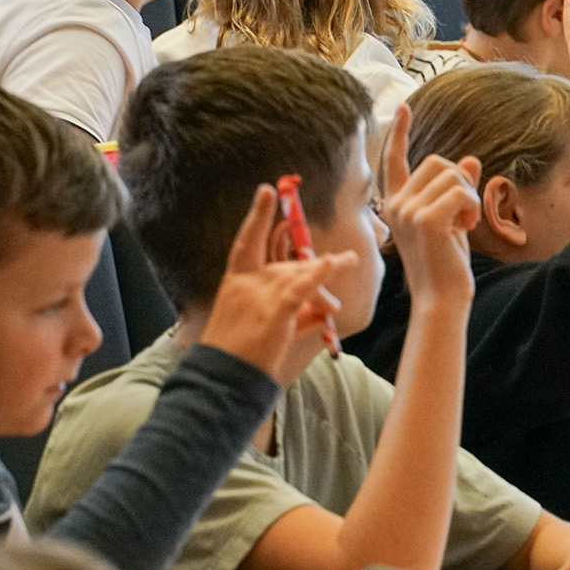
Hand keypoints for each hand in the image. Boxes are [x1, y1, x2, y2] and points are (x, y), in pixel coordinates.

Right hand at [200, 186, 356, 379]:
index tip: (266, 189)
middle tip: (345, 261)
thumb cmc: (236, 358)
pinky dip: (319, 274)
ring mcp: (258, 295)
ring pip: (297, 273)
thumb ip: (291, 314)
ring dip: (326, 269)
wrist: (220, 381)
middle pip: (285, 264)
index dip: (257, 216)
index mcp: (235, 283)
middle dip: (312, 268)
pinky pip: (301, 287)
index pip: (246, 242)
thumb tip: (323, 311)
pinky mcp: (273, 310)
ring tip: (350, 260)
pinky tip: (334, 263)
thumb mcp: (258, 328)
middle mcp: (244, 283)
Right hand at [379, 103, 480, 306]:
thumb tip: (470, 159)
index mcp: (396, 204)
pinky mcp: (424, 219)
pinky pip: (461, 191)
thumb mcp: (452, 221)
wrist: (442, 299)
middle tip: (462, 215)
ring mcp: (406, 210)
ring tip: (463, 225)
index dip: (401, 133)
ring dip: (469, 197)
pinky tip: (465, 228)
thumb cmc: (446, 264)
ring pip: (451, 175)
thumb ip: (457, 190)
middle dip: (459, 182)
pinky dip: (472, 206)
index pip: (396, 160)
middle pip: (437, 162)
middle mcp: (395, 204)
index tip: (404, 108)